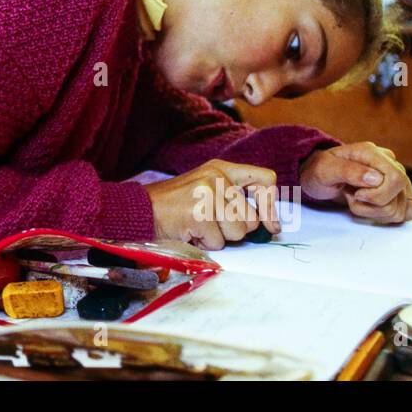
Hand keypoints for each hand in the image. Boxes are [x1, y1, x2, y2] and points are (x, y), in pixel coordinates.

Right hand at [144, 159, 280, 250]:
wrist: (140, 211)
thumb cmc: (175, 206)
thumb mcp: (207, 190)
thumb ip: (235, 200)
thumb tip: (269, 226)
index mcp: (221, 168)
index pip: (265, 179)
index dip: (270, 206)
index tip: (271, 226)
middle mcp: (217, 176)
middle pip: (252, 217)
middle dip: (235, 230)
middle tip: (211, 224)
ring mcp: (208, 193)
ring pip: (238, 232)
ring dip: (219, 237)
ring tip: (198, 225)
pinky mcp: (199, 212)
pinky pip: (218, 241)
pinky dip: (204, 243)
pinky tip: (190, 230)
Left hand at [299, 144, 411, 223]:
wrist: (319, 178)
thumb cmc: (320, 172)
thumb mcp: (325, 170)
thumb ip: (349, 171)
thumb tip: (376, 178)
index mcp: (372, 153)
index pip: (396, 178)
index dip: (377, 194)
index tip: (356, 195)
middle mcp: (389, 163)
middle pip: (400, 194)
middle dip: (374, 206)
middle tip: (353, 197)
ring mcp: (395, 178)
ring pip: (401, 209)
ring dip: (374, 213)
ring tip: (357, 200)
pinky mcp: (397, 193)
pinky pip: (407, 212)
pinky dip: (387, 217)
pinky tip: (371, 209)